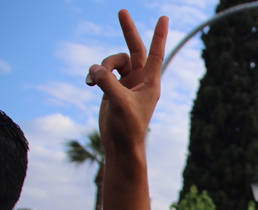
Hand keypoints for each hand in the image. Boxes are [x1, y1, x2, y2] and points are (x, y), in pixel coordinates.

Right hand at [86, 10, 167, 157]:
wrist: (120, 144)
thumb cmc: (128, 127)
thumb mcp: (119, 104)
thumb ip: (108, 83)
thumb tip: (95, 69)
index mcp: (150, 83)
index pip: (155, 54)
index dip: (159, 35)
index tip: (164, 17)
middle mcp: (140, 80)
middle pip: (134, 48)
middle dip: (127, 30)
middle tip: (122, 11)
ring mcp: (126, 83)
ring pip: (113, 61)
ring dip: (102, 66)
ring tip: (95, 81)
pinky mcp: (112, 88)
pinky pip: (101, 71)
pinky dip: (94, 74)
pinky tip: (89, 83)